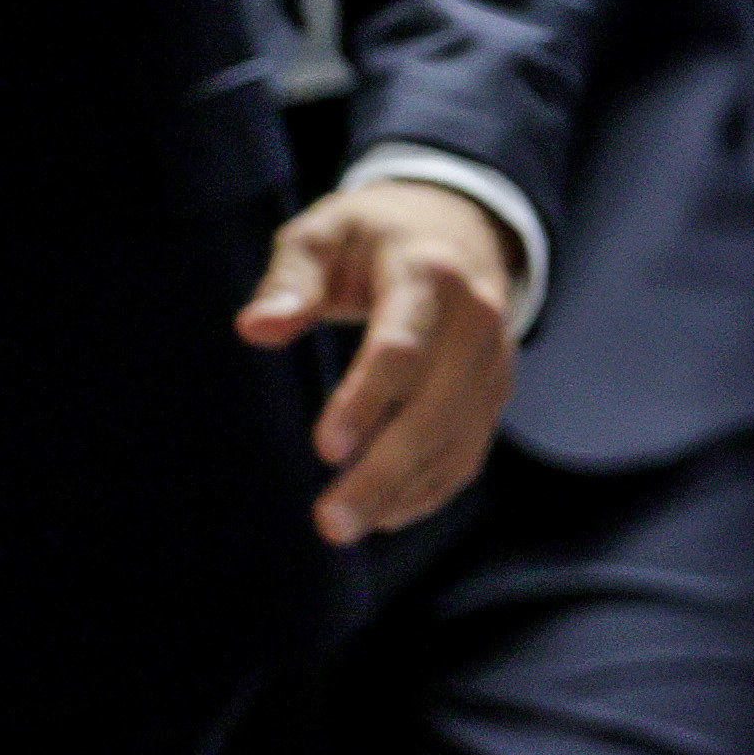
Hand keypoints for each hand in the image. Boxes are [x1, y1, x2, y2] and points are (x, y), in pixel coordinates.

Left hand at [238, 178, 520, 539]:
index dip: (366, 401)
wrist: (461, 226)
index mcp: (429, 274)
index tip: (324, 449)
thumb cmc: (373, 235)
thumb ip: (289, 280)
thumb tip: (256, 329)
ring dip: (405, 490)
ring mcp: (495, 358)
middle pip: (437, 408)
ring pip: (457, 438)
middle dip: (386, 470)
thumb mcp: (323, 233)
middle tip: (331, 523)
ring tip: (346, 528)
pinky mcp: (496, 389)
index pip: (403, 347)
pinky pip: (470, 449)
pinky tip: (386, 514)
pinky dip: (432, 488)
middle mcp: (479, 319)